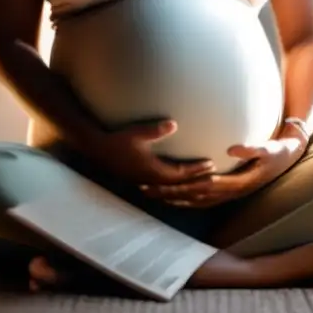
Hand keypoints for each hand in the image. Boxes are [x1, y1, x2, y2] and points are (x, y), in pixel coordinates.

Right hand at [88, 119, 216, 186]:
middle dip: (196, 180)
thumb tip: (174, 124)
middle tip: (213, 175)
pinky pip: (163, 187)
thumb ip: (156, 130)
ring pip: (171, 188)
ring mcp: (145, 182)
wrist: (98, 149)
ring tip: (200, 181)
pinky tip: (177, 184)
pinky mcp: (140, 180)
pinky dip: (174, 187)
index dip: (197, 170)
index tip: (211, 164)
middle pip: (179, 185)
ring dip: (186, 185)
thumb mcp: (137, 133)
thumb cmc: (118, 139)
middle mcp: (151, 180)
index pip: (181, 174)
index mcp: (153, 171)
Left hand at [141, 131, 307, 208]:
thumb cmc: (277, 151)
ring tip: (150, 195)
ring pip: (195, 201)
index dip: (181, 186)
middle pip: (193, 196)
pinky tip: (170, 196)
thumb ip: (252, 149)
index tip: (161, 183)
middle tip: (145, 189)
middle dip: (168, 194)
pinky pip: (201, 199)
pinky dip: (184, 199)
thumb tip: (233, 148)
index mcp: (237, 183)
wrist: (288, 158)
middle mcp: (230, 193)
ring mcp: (229, 194)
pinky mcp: (227, 191)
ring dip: (172, 199)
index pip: (202, 186)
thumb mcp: (268, 148)